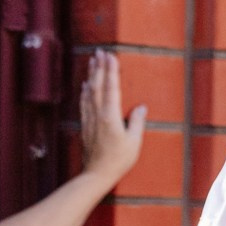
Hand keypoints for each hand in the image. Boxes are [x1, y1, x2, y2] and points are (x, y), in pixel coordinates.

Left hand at [80, 49, 146, 188]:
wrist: (96, 174)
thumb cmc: (118, 160)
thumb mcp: (134, 142)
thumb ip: (137, 122)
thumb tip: (141, 107)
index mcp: (110, 116)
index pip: (111, 88)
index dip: (111, 71)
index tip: (111, 56)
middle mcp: (98, 114)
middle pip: (97, 85)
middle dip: (99, 67)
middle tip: (99, 51)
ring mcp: (89, 119)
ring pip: (89, 92)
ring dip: (91, 75)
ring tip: (92, 61)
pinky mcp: (85, 125)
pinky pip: (84, 103)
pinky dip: (84, 91)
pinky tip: (85, 85)